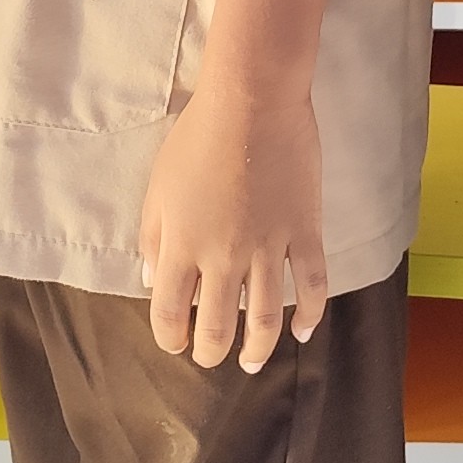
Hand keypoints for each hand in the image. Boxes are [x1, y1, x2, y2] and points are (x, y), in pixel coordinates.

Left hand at [138, 76, 327, 372]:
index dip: (170, 337)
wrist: (253, 100)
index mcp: (181, 246)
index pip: (169, 312)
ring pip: (266, 317)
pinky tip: (303, 332)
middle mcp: (224, 256)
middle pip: (217, 326)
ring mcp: (268, 247)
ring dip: (258, 348)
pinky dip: (310, 314)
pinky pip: (312, 284)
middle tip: (213, 357)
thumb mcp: (158, 186)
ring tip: (253, 362)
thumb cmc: (197, 137)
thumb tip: (151, 279)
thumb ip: (152, 236)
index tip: (175, 341)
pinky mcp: (305, 231)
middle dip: (211, 351)